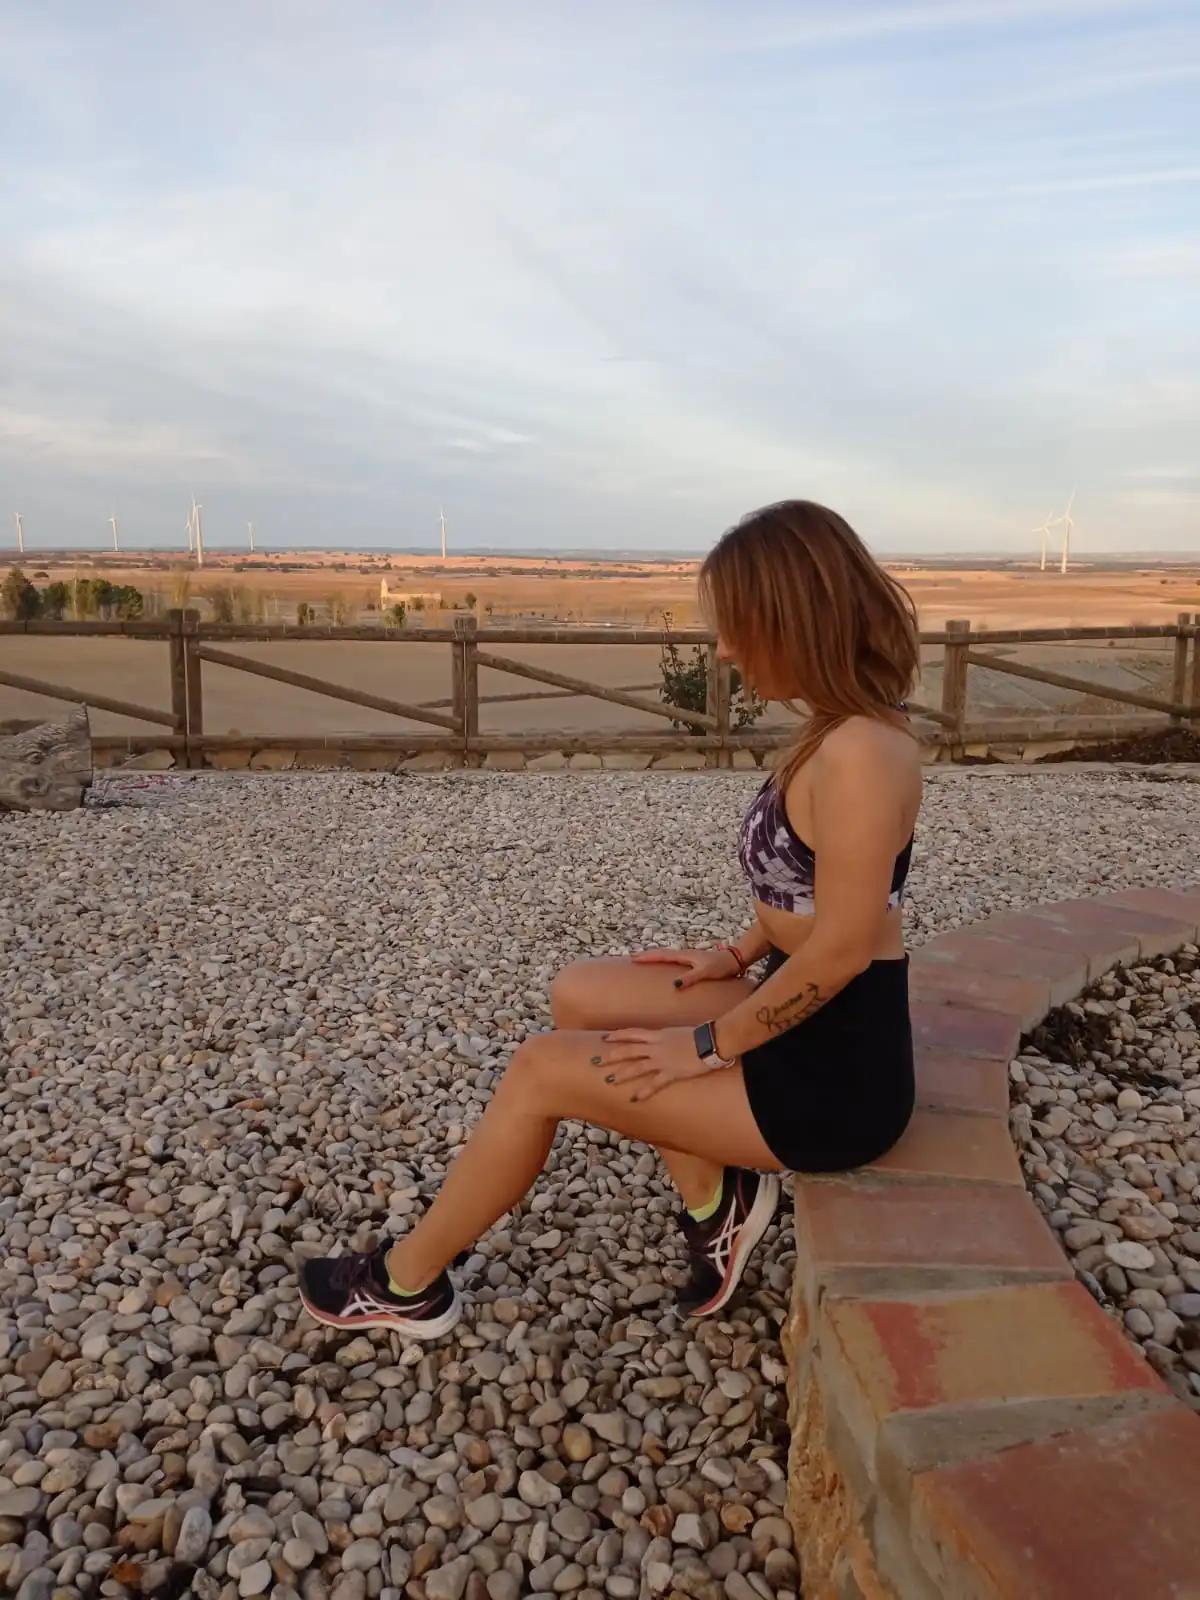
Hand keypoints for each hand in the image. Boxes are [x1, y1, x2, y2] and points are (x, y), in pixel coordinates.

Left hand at [593, 1025, 723, 1102]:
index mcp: (658, 1035)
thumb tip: (664, 1039)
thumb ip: (668, 1037)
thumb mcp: (678, 1032)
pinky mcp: (671, 1073)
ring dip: (622, 1074)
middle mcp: (656, 1047)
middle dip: (611, 1056)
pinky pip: (654, 1084)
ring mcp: (662, 1060)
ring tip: (609, 1081)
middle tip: (595, 1061)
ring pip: (637, 1067)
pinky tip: (634, 1098)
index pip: (633, 1033)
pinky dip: (644, 1091)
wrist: (711, 1042)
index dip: (618, 1035)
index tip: (605, 1038)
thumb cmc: (700, 1035)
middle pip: (628, 1050)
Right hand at [632, 946, 741, 988]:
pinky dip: (663, 961)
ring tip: (643, 960)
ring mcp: (688, 957)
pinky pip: (672, 960)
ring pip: (666, 955)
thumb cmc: (721, 966)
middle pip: (661, 953)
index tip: (633, 959)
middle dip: (647, 955)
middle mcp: (684, 954)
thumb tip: (674, 984)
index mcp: (684, 955)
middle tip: (632, 958)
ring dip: (654, 957)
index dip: (647, 957)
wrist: (734, 960)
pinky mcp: (692, 962)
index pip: (661, 955)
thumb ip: (691, 978)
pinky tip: (663, 966)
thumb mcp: (706, 972)